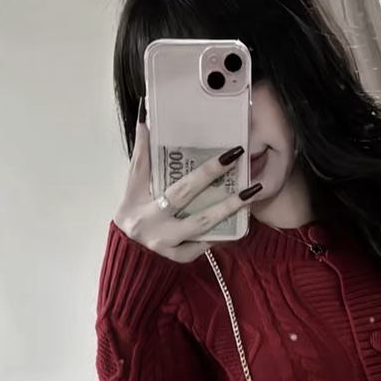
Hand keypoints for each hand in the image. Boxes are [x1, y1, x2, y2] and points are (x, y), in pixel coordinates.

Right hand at [114, 104, 261, 262]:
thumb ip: (141, 155)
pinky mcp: (178, 258)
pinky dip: (219, 233)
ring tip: (252, 193)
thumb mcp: (133, 184)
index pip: (178, 185)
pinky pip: (203, 245)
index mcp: (144, 203)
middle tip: (243, 164)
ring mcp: (168, 244)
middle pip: (191, 202)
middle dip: (219, 184)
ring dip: (228, 209)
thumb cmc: (132, 210)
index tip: (231, 154)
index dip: (204, 171)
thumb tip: (146, 121)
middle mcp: (155, 225)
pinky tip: (237, 221)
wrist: (127, 250)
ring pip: (203, 226)